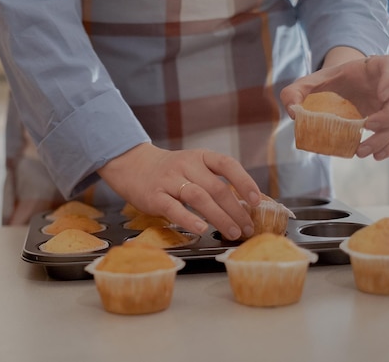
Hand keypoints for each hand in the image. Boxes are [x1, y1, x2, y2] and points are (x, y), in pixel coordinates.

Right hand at [97, 143, 260, 238]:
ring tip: (232, 232)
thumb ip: (215, 181)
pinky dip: (189, 219)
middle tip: (247, 228)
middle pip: (216, 187)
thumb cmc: (170, 172)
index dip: (244, 182)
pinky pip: (173, 208)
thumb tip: (247, 204)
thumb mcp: (193, 168)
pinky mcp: (154, 196)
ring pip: (199, 197)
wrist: (133, 166)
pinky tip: (201, 229)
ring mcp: (169, 180)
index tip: (255, 201)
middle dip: (235, 210)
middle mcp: (185, 165)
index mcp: (199, 157)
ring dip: (219, 217)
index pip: (226, 165)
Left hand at [280, 54, 388, 159]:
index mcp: (371, 68)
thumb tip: (292, 111)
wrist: (336, 87)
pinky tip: (376, 156)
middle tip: (367, 126)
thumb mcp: (307, 83)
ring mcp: (388, 105)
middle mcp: (386, 86)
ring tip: (361, 150)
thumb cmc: (326, 82)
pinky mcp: (386, 121)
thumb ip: (294, 91)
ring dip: (384, 138)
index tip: (380, 94)